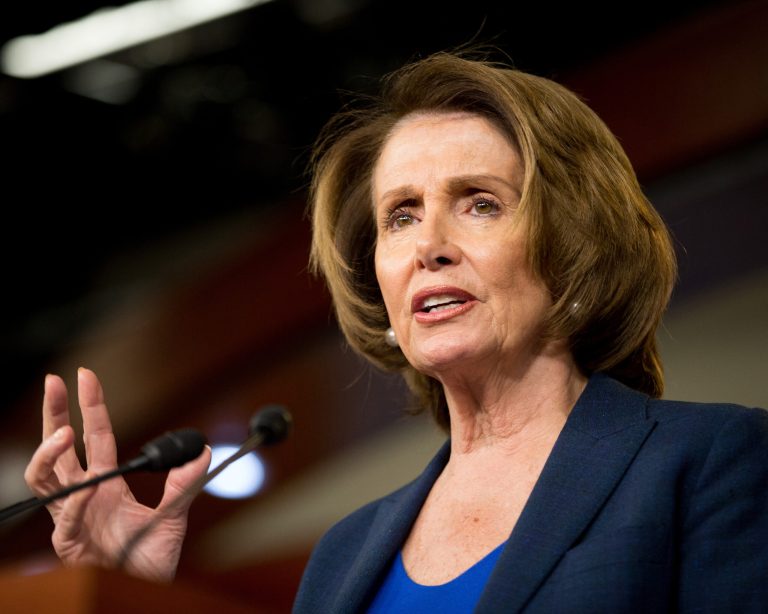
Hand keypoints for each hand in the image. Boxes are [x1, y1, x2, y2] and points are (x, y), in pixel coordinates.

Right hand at [24, 368, 210, 581]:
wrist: (146, 588)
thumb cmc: (152, 555)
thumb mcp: (175, 514)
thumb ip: (184, 484)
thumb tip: (203, 451)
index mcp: (106, 483)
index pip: (95, 436)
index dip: (90, 406)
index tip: (85, 376)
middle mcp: (84, 495)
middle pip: (60, 447)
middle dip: (54, 413)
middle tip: (54, 382)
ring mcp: (73, 517)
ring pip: (47, 478)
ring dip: (52, 452)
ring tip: (64, 431)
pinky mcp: (69, 543)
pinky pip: (67, 518)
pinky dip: (76, 502)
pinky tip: (87, 488)